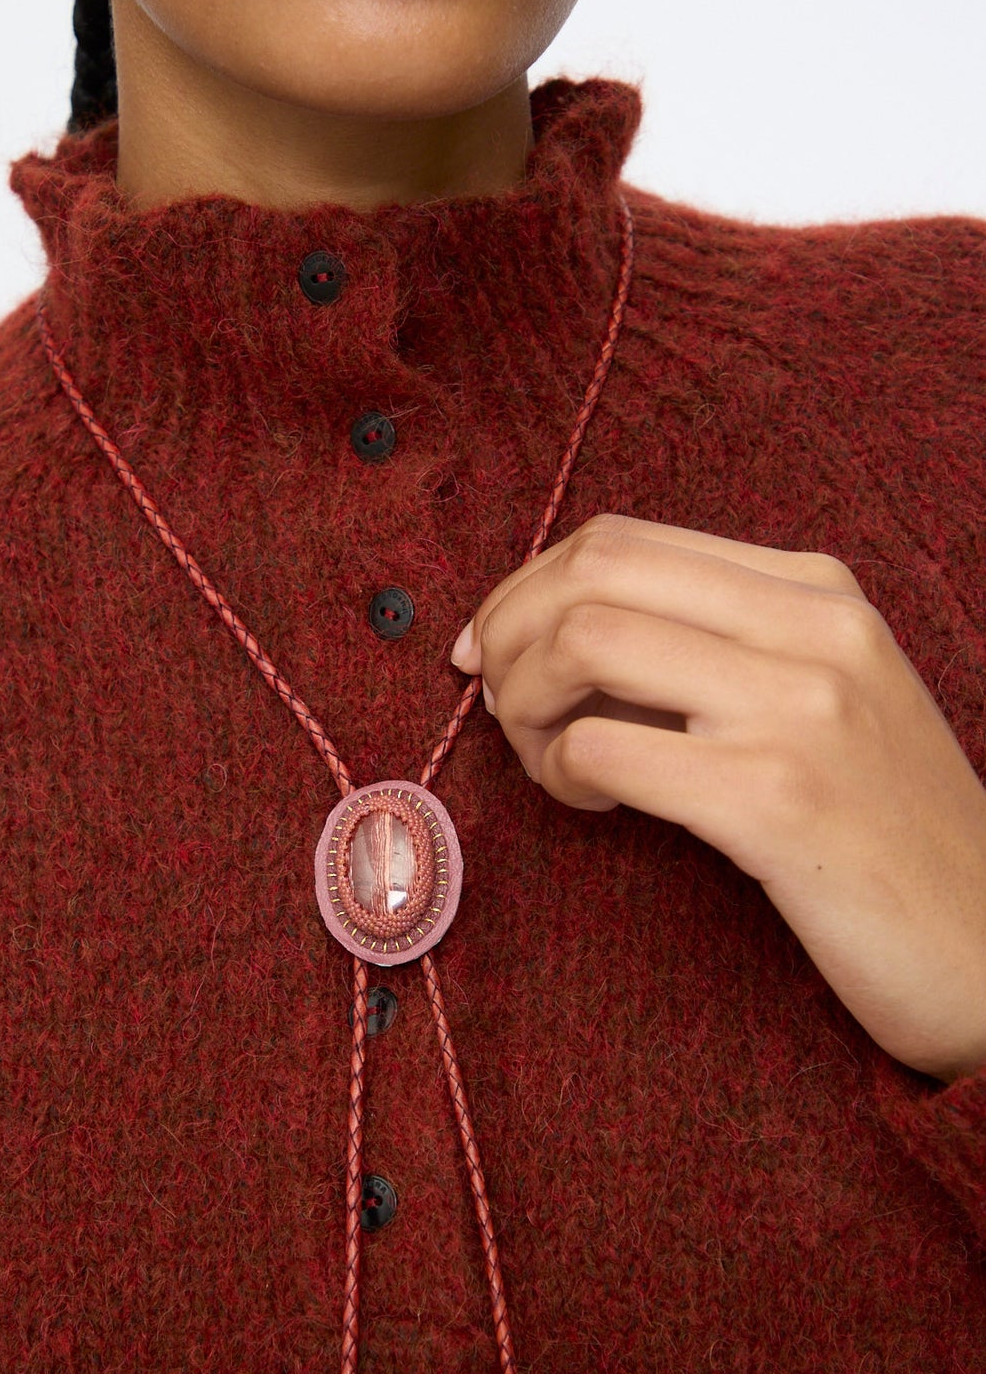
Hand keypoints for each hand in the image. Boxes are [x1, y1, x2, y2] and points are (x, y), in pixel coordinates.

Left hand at [449, 514, 985, 1082]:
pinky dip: (561, 776)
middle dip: (507, 632)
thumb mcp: (825, 700)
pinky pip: (603, 751)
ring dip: (525, 705)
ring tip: (548, 764)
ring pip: (586, 641)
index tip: (487, 648)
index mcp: (817, 590)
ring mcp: (798, 709)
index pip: (624, 540)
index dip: (525, 588)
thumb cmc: (885, 833)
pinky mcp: (774, 800)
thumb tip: (556, 633)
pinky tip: (594, 811)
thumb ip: (718, 650)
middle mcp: (813, 628)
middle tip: (493, 704)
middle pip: (593, 569)